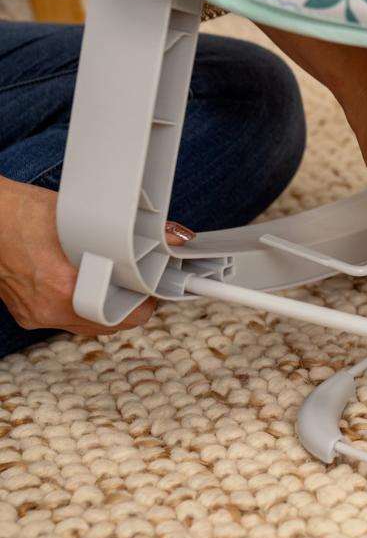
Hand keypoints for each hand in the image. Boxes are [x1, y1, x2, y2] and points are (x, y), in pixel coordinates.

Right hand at [0, 177, 194, 334]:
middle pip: (110, 325)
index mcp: (64, 285)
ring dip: (105, 309)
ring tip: (111, 283)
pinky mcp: (28, 314)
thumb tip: (175, 235)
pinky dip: (82, 306)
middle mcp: (49, 308)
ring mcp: (37, 315)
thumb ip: (131, 231)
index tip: (150, 290)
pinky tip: (83, 284)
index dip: (144, 304)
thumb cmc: (20, 212)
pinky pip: (68, 320)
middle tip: (136, 285)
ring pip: (89, 325)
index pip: (124, 314)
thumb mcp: (80, 217)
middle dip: (128, 307)